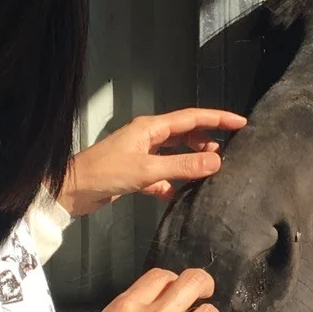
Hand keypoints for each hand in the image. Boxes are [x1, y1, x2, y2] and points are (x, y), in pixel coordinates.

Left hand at [57, 108, 246, 215]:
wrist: (71, 191)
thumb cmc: (106, 172)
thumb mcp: (148, 170)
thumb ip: (182, 166)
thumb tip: (217, 160)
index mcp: (150, 128)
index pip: (191, 118)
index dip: (217, 119)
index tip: (240, 122)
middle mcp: (147, 137)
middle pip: (184, 133)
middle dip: (206, 139)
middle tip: (229, 151)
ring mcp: (141, 155)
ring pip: (174, 154)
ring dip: (191, 161)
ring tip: (212, 171)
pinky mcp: (135, 174)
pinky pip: (162, 174)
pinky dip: (174, 181)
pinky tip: (183, 193)